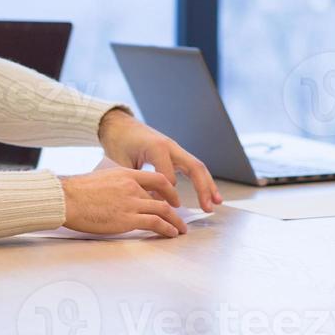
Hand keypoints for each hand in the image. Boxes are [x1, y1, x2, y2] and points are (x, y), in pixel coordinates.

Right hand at [59, 166, 189, 237]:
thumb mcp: (102, 179)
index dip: (169, 189)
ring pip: (162, 210)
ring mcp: (131, 202)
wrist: (66, 199)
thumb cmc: (76, 192)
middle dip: (174, 208)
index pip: (156, 179)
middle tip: (179, 216)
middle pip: (162, 197)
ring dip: (174, 221)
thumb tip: (121, 194)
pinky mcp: (127, 219)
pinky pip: (155, 223)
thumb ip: (117, 185)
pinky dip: (166, 228)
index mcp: (126, 174)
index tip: (173, 198)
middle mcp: (132, 186)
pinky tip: (170, 233)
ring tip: (180, 229)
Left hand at [97, 108, 221, 210]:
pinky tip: (208, 193)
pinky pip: (192, 167)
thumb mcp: (122, 164)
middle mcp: (171, 146)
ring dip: (208, 185)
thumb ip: (137, 183)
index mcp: (156, 148)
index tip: (162, 209)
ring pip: (197, 167)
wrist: (119, 125)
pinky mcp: (175, 152)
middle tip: (208, 208)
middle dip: (203, 188)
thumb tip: (153, 203)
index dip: (166, 196)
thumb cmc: (118, 143)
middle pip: (194, 167)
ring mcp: (175, 148)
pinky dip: (202, 180)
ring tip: (216, 202)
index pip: (168, 178)